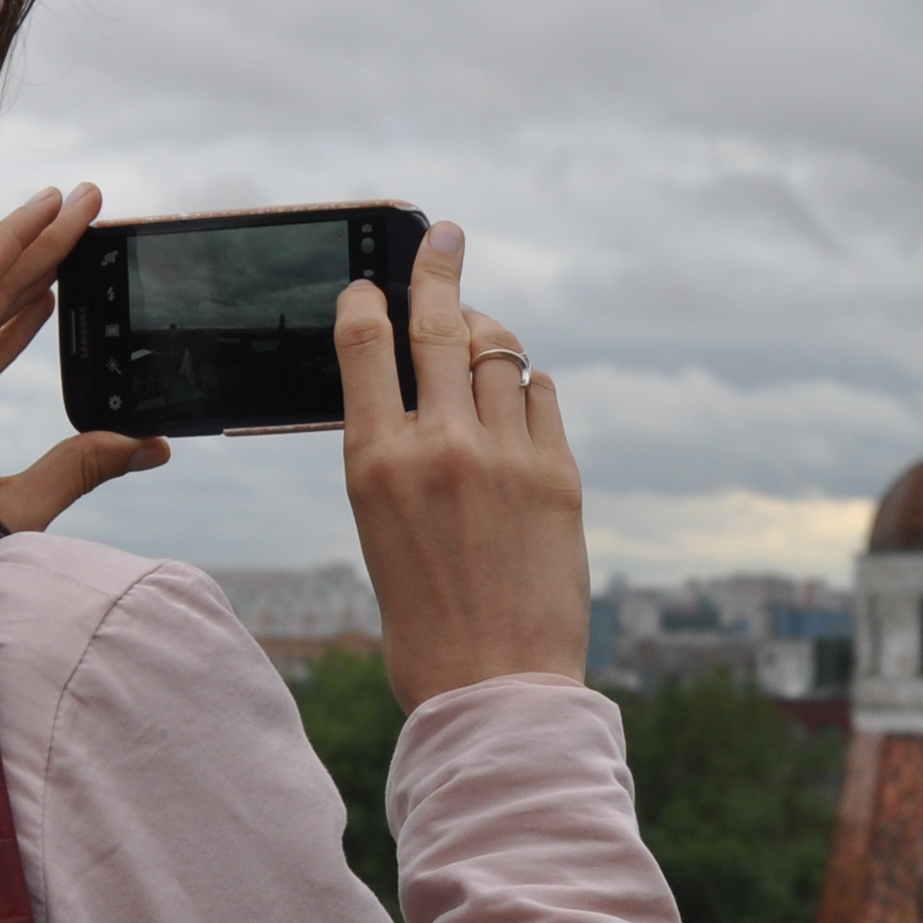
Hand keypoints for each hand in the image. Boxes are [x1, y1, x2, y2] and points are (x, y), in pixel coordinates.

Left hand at [0, 183, 167, 531]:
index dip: (19, 238)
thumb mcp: (15, 512)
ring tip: (68, 248)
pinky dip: (6, 323)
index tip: (61, 203)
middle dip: (36, 244)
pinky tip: (40, 309)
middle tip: (82, 204)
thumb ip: (79, 471)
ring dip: (23, 280)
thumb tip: (148, 446)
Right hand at [339, 220, 588, 709]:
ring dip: (488, 334)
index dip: (367, 299)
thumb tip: (421, 392)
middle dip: (439, 266)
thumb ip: (397, 455)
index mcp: (373, 462)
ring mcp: (505, 453)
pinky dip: (528, 385)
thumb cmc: (425, 622)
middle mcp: (438, 445)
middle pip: (439, 321)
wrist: (494, 687)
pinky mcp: (560, 472)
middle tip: (445, 236)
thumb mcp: (379, 528)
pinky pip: (542, 393)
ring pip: (498, 351)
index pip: (362, 344)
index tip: (370, 284)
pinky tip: (520, 396)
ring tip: (482, 336)